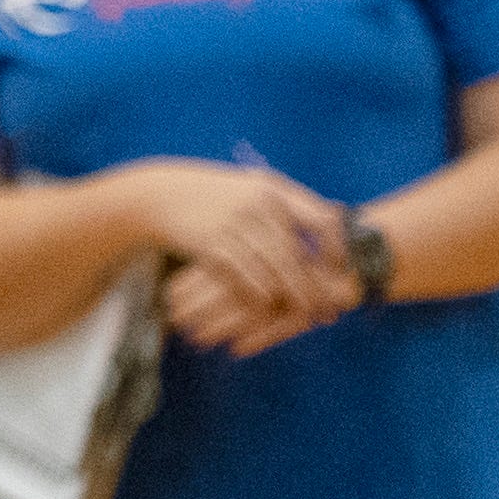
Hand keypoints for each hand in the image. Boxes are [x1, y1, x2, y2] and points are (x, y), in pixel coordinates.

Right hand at [127, 158, 349, 350]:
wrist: (158, 194)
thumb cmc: (212, 194)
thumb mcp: (249, 185)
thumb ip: (286, 201)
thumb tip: (336, 214)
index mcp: (272, 188)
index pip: (322, 220)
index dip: (337, 248)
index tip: (339, 270)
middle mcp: (257, 204)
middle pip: (299, 254)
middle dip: (316, 286)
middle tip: (330, 308)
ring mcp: (233, 224)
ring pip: (276, 269)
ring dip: (294, 296)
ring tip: (307, 313)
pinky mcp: (211, 243)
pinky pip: (246, 276)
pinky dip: (261, 293)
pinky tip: (269, 305)